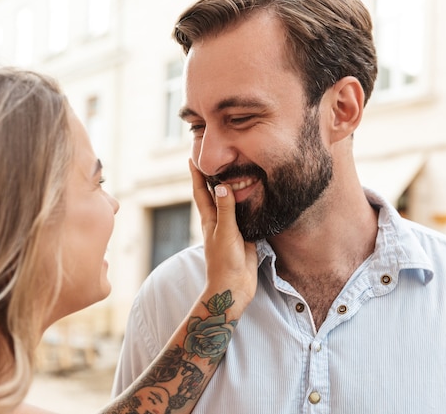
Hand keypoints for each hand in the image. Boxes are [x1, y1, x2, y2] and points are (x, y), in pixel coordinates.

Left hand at [189, 160, 257, 311]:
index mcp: (210, 220)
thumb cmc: (224, 262)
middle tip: (214, 159)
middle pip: (215, 195)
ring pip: (231, 204)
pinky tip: (253, 197)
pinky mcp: (245, 236)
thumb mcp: (225, 233)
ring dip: (231, 189)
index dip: (197, 176)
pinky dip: (246, 204)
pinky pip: (245, 215)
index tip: (192, 158)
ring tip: (235, 172)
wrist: (234, 287)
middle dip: (213, 178)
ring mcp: (232, 229)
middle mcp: (219, 222)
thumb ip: (226, 210)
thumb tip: (223, 186)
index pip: (201, 192)